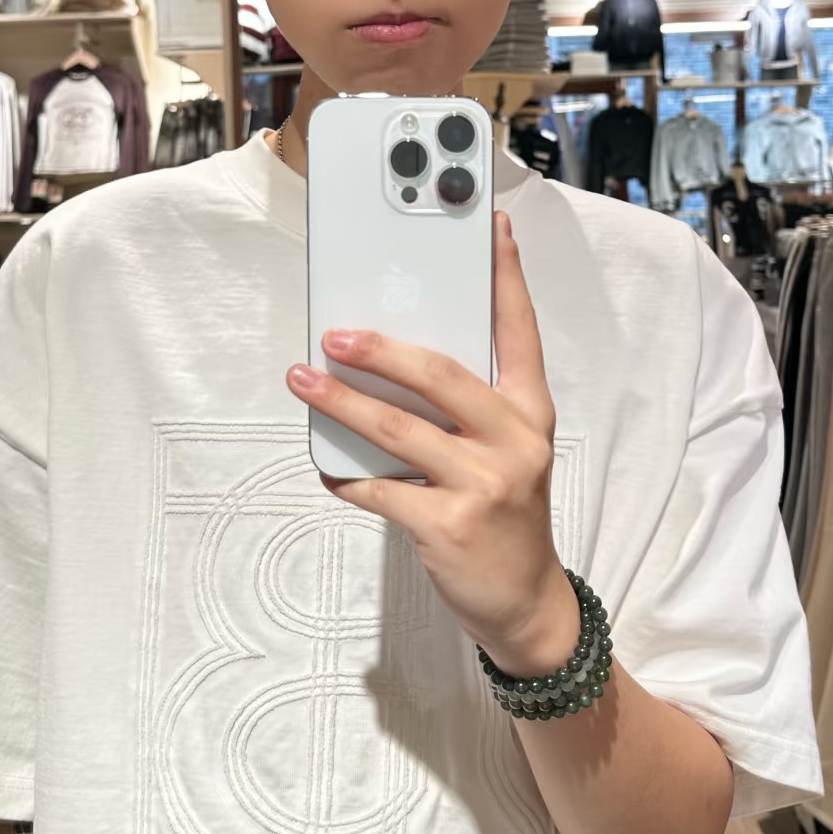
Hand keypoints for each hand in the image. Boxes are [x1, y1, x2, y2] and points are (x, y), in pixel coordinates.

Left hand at [285, 210, 573, 664]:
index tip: (490, 229)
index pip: (520, 331)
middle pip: (442, 376)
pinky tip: (326, 468)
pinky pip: (380, 490)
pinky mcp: (449, 526)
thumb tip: (393, 360)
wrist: (526, 604)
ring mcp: (484, 484)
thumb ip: (471, 408)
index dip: (506, 277)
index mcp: (530, 413)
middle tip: (335, 332)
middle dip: (382, 349)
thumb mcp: (509, 452)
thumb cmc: (508, 516)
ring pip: (399, 429)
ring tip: (302, 381)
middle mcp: (514, 441)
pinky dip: (346, 477)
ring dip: (342, 403)